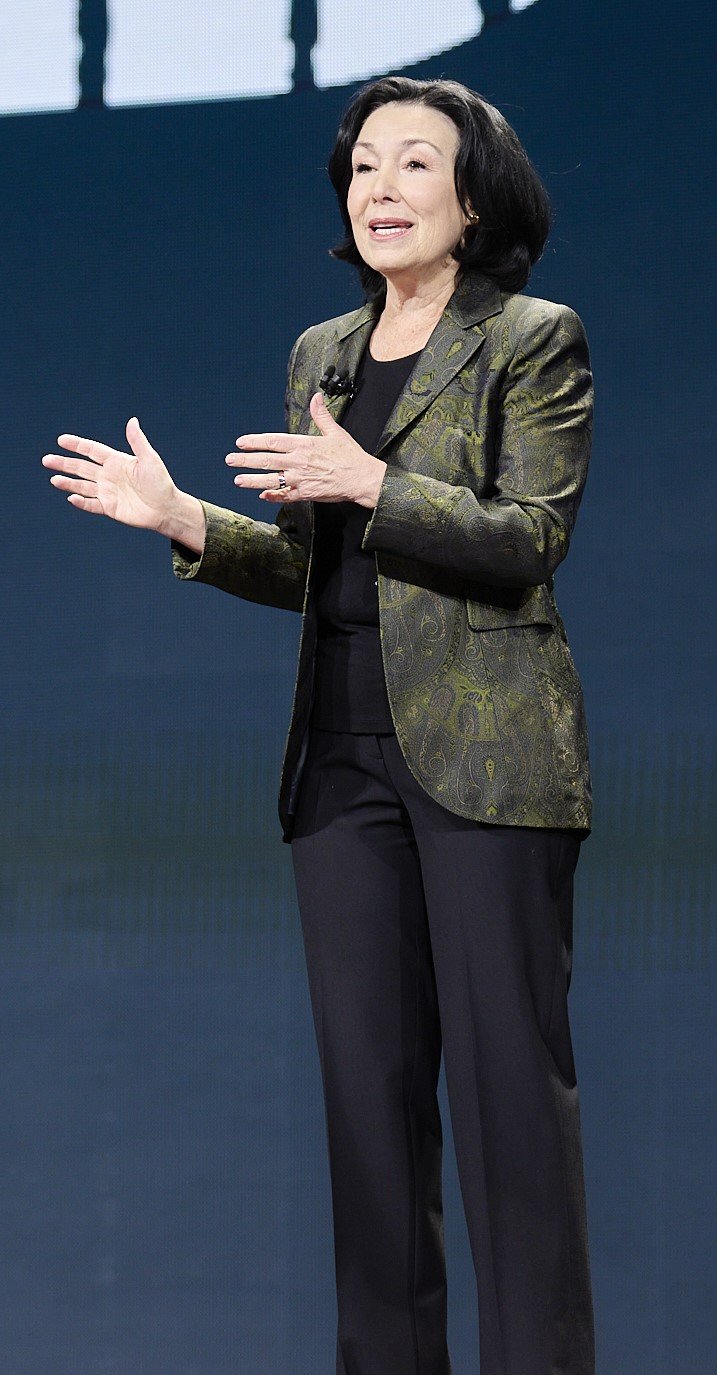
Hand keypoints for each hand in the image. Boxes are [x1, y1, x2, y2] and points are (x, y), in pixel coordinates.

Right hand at [42, 418, 203, 548]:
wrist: (166, 509)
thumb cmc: (161, 483)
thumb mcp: (150, 459)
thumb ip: (137, 442)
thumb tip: (132, 420)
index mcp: (116, 461)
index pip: (92, 450)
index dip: (77, 445)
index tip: (61, 440)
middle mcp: (109, 475)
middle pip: (81, 467)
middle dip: (64, 463)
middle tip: (46, 460)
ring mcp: (108, 492)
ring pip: (82, 486)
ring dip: (68, 482)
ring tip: (53, 480)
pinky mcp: (110, 508)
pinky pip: (91, 504)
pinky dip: (81, 502)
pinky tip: (71, 498)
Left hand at [227, 391, 386, 508]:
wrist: (362, 478)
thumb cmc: (350, 456)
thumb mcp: (335, 432)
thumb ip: (321, 415)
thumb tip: (316, 397)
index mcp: (304, 445)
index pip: (273, 441)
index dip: (255, 441)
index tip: (241, 442)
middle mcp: (298, 462)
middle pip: (266, 460)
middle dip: (245, 460)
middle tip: (230, 460)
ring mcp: (300, 479)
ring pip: (270, 480)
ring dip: (252, 480)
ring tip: (237, 480)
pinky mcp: (305, 494)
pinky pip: (285, 496)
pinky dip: (273, 496)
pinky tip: (262, 495)